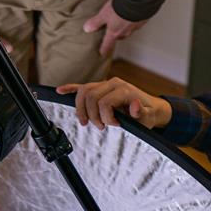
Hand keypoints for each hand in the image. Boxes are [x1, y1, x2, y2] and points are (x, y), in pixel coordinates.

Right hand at [56, 78, 172, 129]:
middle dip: (92, 115)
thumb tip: (134, 105)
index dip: (105, 117)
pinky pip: (82, 86)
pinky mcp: (100, 87)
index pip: (104, 102)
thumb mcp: (148, 117)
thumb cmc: (147, 114)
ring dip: (80, 108)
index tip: (114, 125)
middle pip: (91, 96)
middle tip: (100, 127)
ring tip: (85, 122)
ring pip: (83, 91)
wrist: (150, 108)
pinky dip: (70, 88)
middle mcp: (113, 83)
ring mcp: (105, 84)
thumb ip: (141, 113)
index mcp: (124, 90)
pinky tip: (60, 91)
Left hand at [83, 0, 145, 57]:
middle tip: (111, 32)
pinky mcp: (142, 21)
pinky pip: (135, 23)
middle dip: (114, 35)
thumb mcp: (103, 15)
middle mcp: (125, 33)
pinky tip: (131, 14)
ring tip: (121, 21)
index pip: (107, 45)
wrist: (137, 1)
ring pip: (127, 31)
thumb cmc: (119, 9)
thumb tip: (87, 29)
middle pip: (118, 37)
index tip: (102, 53)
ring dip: (124, 28)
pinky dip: (132, 20)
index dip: (104, 49)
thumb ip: (96, 22)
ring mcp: (134, 28)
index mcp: (114, 33)